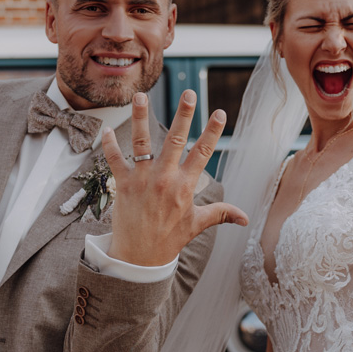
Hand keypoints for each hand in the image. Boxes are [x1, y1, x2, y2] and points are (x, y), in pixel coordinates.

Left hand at [102, 89, 247, 265]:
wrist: (139, 258)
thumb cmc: (168, 240)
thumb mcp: (196, 225)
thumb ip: (220, 214)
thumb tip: (245, 218)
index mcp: (185, 186)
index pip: (203, 153)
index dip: (212, 132)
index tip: (220, 113)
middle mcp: (165, 178)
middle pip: (176, 139)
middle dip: (184, 114)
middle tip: (189, 94)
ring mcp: (143, 179)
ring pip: (142, 141)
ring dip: (140, 117)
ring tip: (140, 95)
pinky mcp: (123, 184)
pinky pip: (115, 159)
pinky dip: (109, 144)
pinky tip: (107, 129)